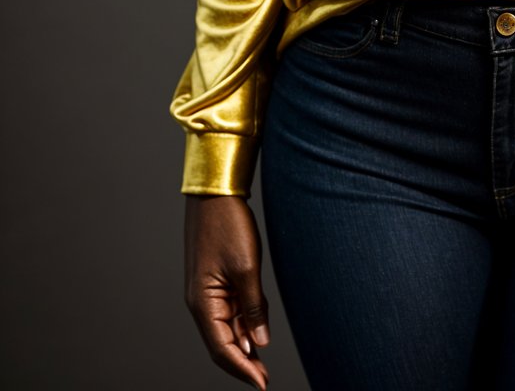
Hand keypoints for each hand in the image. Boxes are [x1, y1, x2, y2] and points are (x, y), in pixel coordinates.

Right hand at [184, 195, 270, 387]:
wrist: (216, 192)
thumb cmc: (227, 225)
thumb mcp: (246, 267)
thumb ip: (254, 307)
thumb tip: (260, 343)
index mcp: (202, 303)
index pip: (222, 349)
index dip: (242, 370)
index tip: (262, 384)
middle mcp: (201, 302)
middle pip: (222, 343)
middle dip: (243, 363)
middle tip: (264, 379)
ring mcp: (207, 291)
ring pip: (227, 327)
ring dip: (244, 345)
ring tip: (262, 364)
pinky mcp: (216, 280)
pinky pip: (229, 310)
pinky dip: (243, 324)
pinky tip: (256, 334)